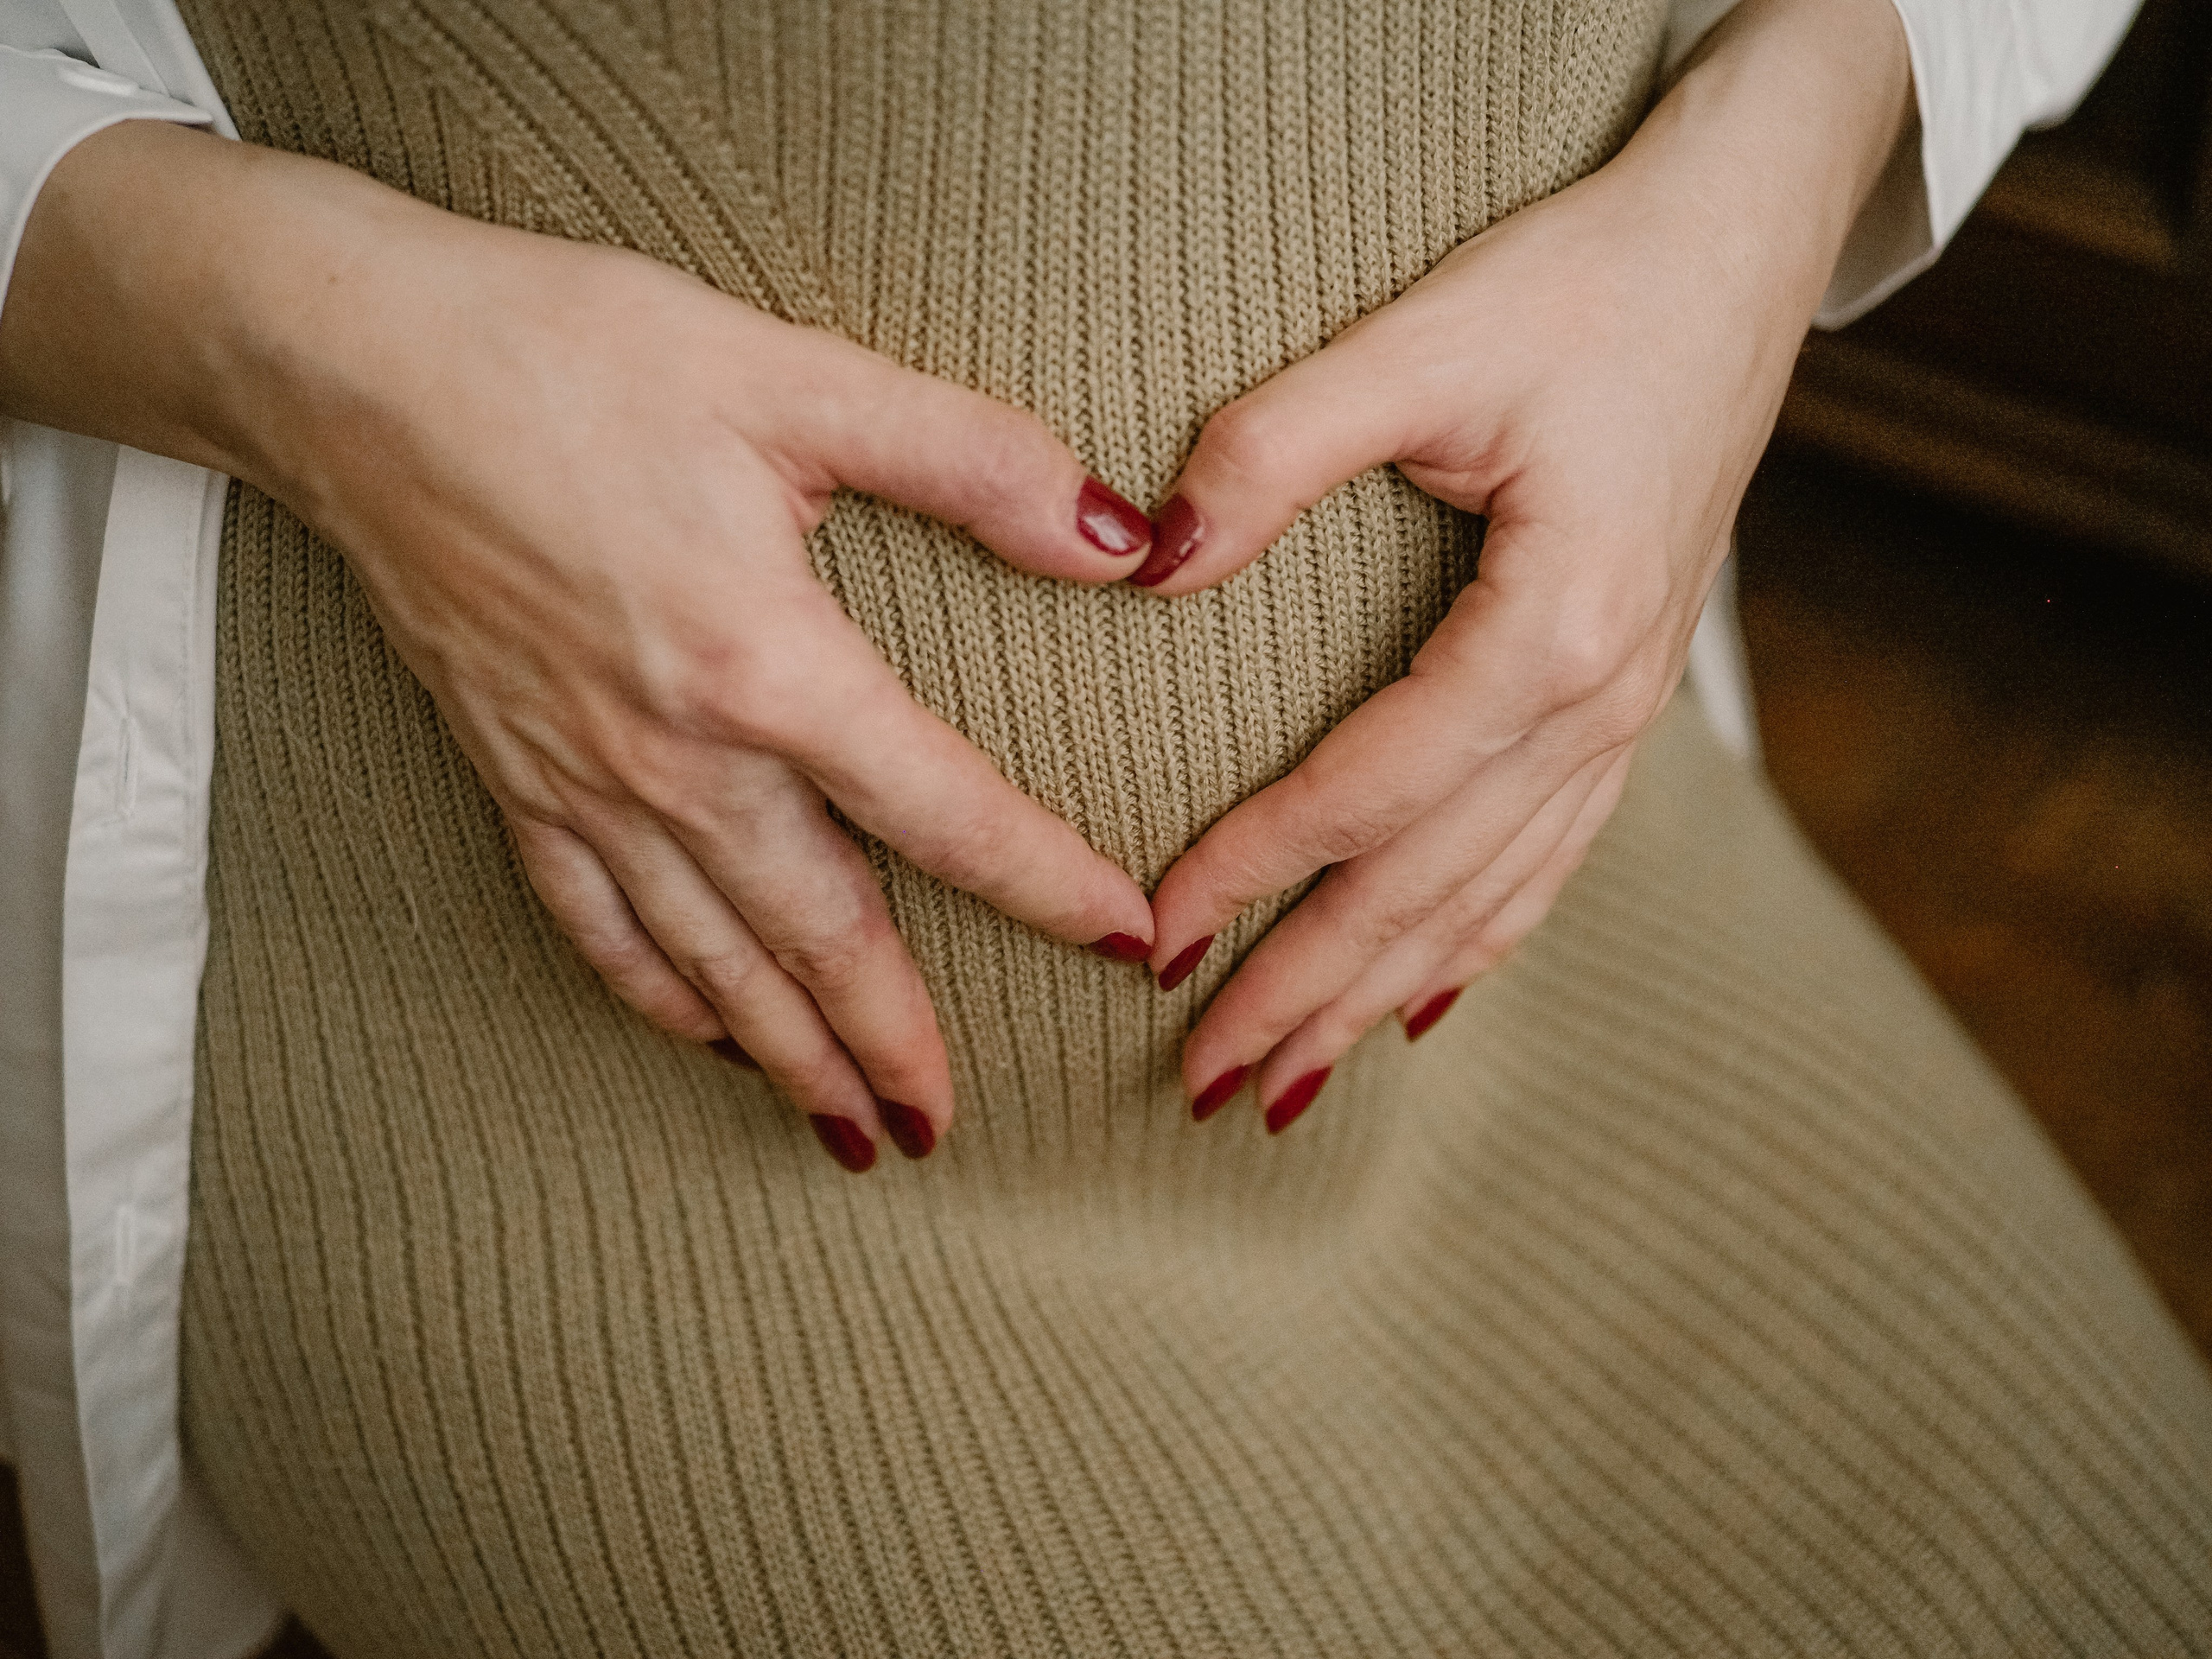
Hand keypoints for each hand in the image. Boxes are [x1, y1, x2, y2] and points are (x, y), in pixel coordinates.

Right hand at [3, 123, 1159, 1166]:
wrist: (355, 368)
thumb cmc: (567, 357)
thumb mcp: (792, 378)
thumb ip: (970, 459)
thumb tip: (1117, 537)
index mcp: (766, 665)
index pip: (944, 813)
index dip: (1046, 885)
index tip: (1123, 943)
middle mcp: (676, 756)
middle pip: (819, 935)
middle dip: (893, 1041)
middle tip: (948, 1122)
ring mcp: (584, 783)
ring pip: (708, 961)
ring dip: (785, 1055)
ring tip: (848, 1131)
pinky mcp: (513, 776)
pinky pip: (592, 925)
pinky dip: (655, 996)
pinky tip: (696, 1034)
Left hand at [1132, 0, 1910, 1129]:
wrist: (1739, 251)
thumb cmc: (1588, 284)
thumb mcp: (1426, 341)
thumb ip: (1275, 448)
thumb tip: (1150, 561)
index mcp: (1550, 634)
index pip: (1365, 795)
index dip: (1251, 876)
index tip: (1150, 944)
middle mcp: (1599, 705)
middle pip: (1426, 888)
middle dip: (1307, 992)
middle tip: (1199, 1086)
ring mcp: (1627, 715)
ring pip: (1489, 899)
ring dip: (1382, 995)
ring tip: (1288, 1084)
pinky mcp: (1628, 699)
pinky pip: (1549, 859)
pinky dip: (1478, 943)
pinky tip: (1428, 1003)